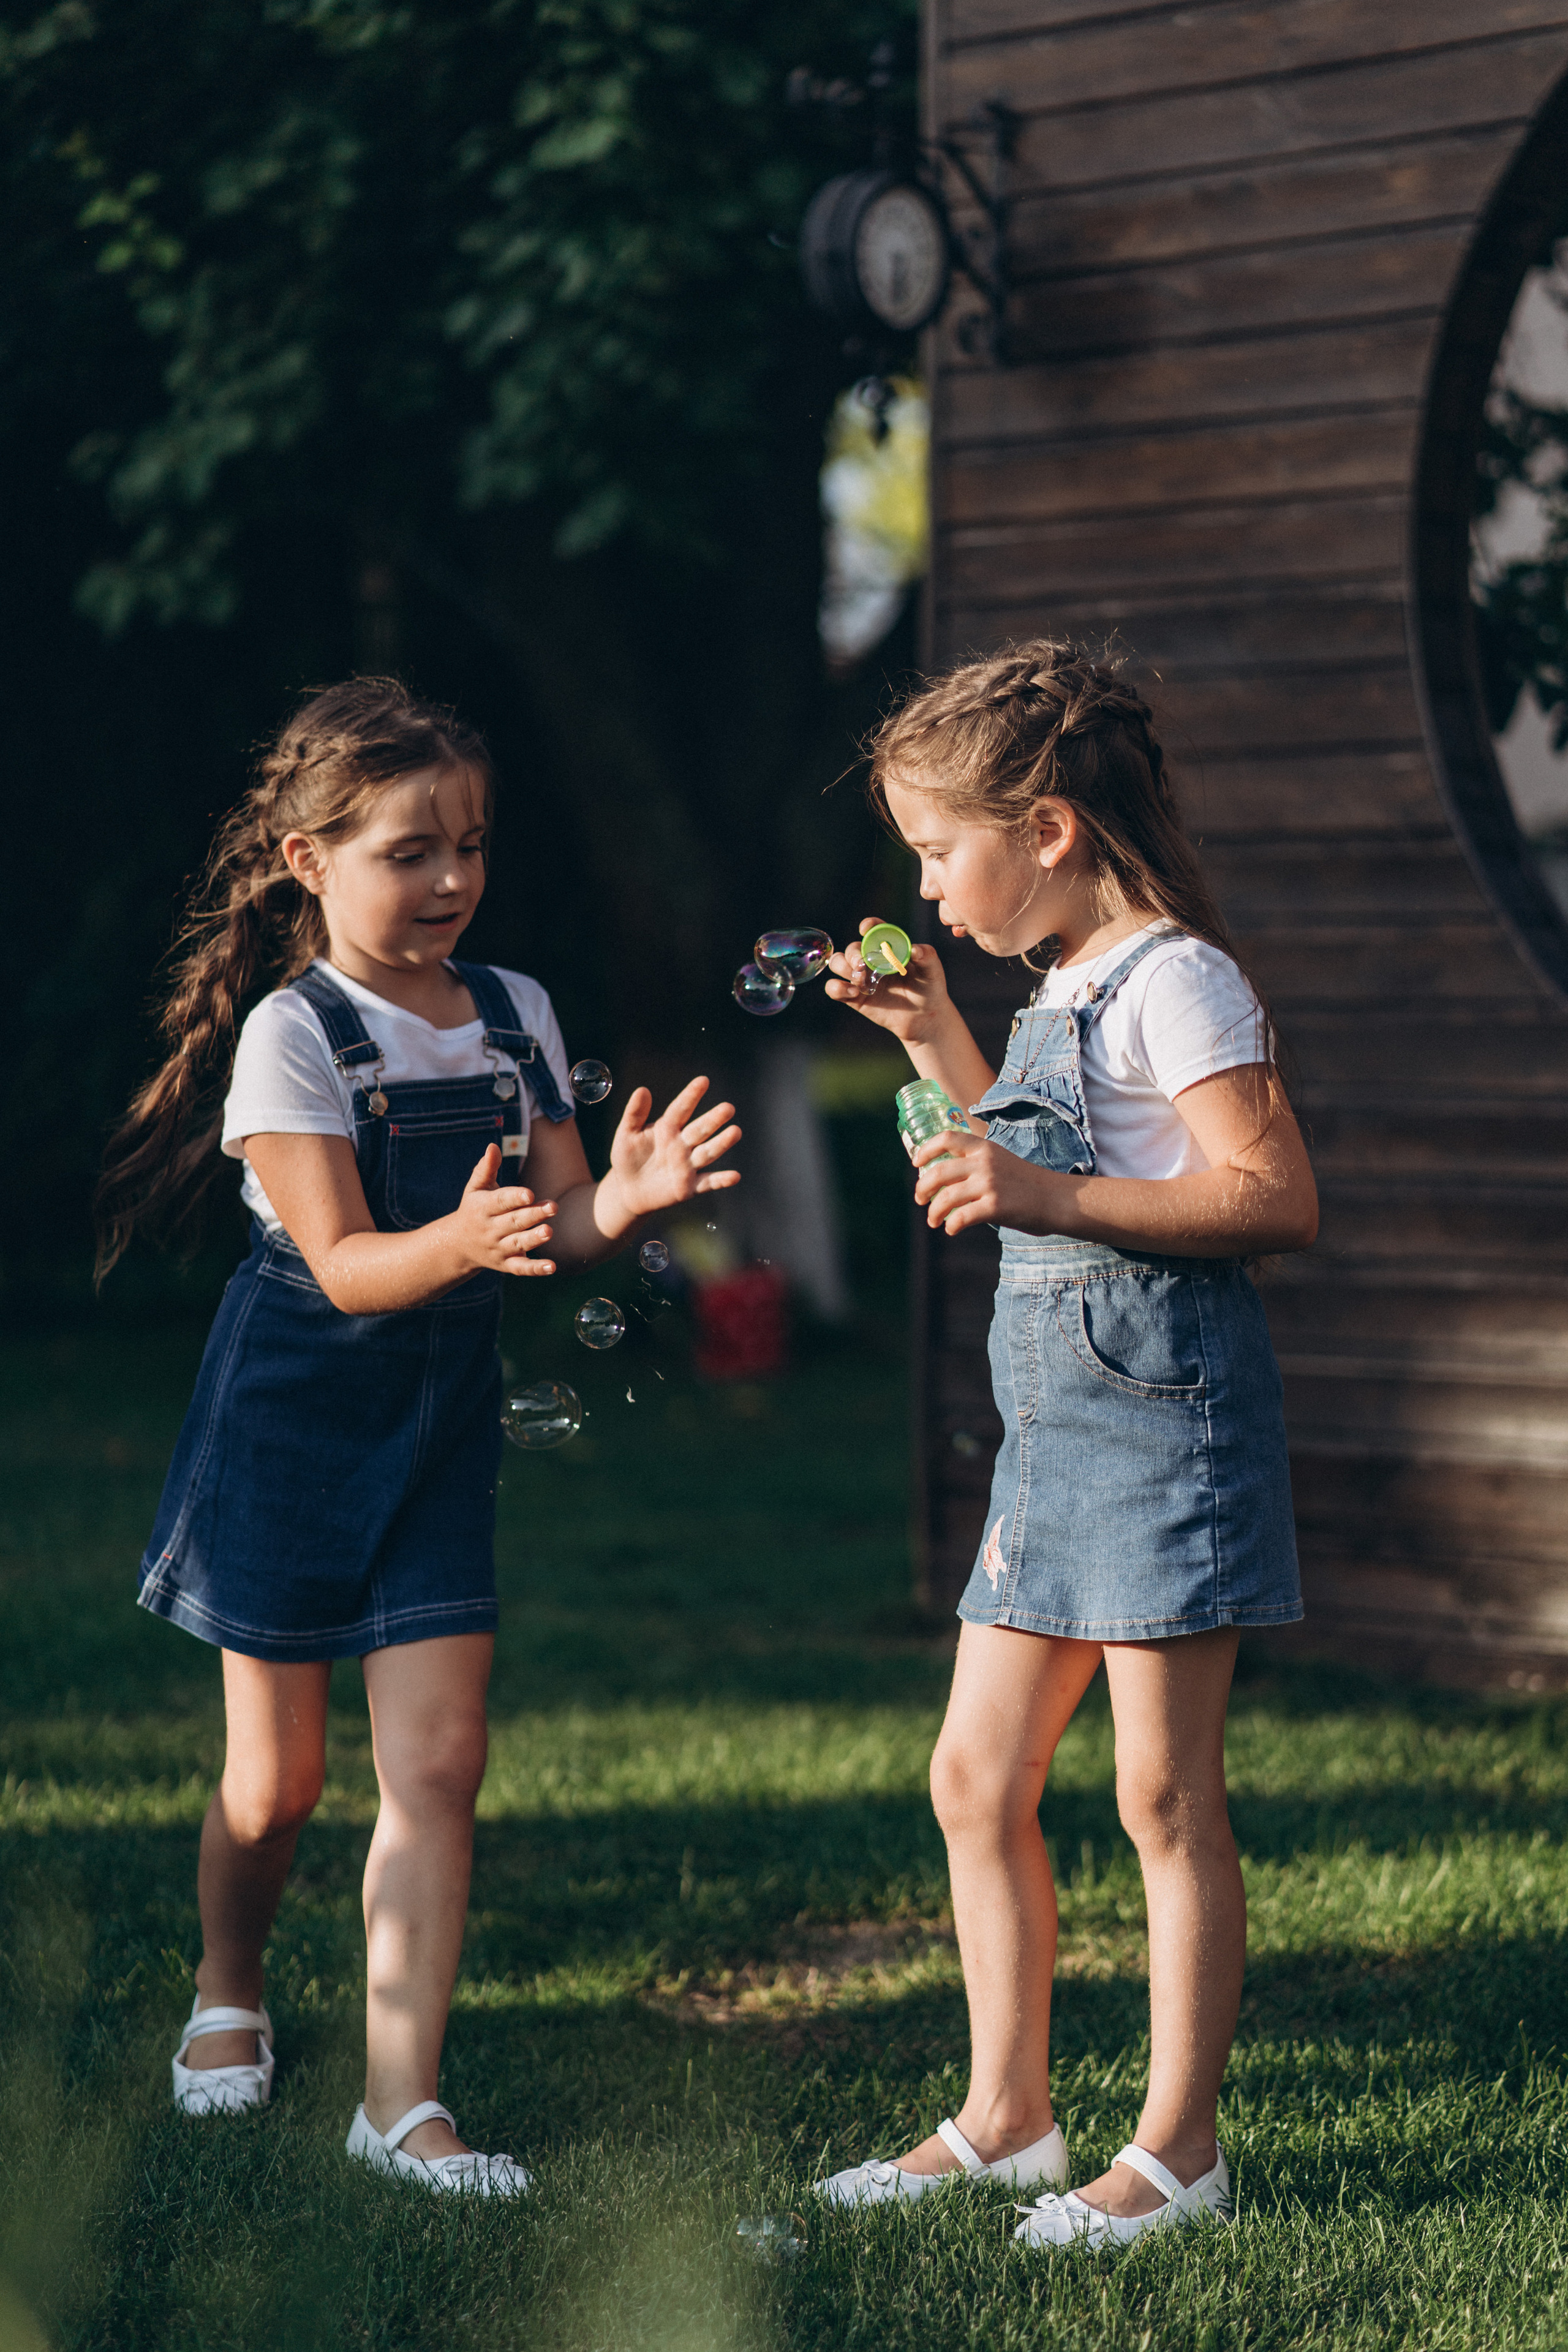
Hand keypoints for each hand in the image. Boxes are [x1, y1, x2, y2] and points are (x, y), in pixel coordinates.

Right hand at [449, 1145, 557, 1275]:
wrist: (457, 1245)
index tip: (529, 1194)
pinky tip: (552, 1267)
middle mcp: (490, 1229)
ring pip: (517, 1244)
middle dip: (533, 1215)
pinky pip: (520, 1268)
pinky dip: (535, 1269)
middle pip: (513, 1222)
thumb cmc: (473, 1208)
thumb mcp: (475, 1188)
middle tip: (553, 1206)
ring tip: (549, 1231)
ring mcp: (498, 1248)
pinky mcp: (506, 1264)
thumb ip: (486, 1168)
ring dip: (533, 1239)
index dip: (514, 1197)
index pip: (500, 1202)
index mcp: (483, 1208)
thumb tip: (493, 1146)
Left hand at [606, 1077, 740, 1217]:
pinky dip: (721, 1180)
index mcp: (668, 1128)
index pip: (681, 1109)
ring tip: (735, 1131)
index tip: (703, 1081)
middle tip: (728, 1108)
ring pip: (707, 1152)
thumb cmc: (627, 1158)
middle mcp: (682, 1144)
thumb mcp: (626, 1134)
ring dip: (722, 1143)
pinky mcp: (690, 1187)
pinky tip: (735, 1176)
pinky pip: (708, 1183)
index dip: (691, 1095)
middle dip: (714, 1119)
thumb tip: (642, 1090)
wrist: (628, 1190)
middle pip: (700, 1130)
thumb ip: (634, 1114)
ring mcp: (688, 1165)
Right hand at [825, 917, 951, 1043]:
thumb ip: (927, 956)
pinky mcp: (853, 997)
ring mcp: (860, 978)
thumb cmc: (929, 988)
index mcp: (888, 948)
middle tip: (863, 965)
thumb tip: (914, 949)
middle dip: (853, 954)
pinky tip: (854, 993)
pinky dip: (837, 988)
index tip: (865, 928)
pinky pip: (834, 988)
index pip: (873, 930)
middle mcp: (871, 959)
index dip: (868, 926)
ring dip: (843, 967)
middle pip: (852, 948)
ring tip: (860, 979)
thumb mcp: (933, 971)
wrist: (924, 1017)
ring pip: (837, 963)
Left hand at [913, 1129, 1063, 1237]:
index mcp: (984, 1148)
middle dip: (923, 1188)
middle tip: (920, 1199)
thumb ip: (976, 1164)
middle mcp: (984, 1162)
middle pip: (939, 1171)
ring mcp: (989, 1184)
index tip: (916, 1164)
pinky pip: (961, 1217)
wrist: (1057, 1198)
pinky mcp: (995, 1206)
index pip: (947, 1138)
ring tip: (933, 1220)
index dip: (926, 1150)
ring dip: (934, 1211)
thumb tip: (945, 1179)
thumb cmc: (1027, 1183)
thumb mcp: (1001, 1161)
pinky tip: (951, 1229)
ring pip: (946, 1197)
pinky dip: (951, 1225)